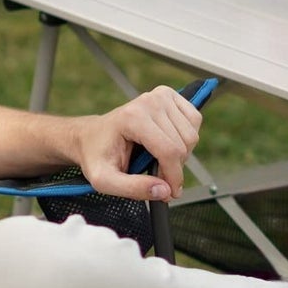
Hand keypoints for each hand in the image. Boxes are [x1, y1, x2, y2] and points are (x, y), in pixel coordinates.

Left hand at [73, 85, 201, 200]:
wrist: (92, 136)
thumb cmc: (97, 156)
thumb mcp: (104, 181)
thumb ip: (133, 189)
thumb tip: (164, 191)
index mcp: (133, 118)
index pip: (169, 151)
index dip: (174, 177)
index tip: (170, 193)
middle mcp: (149, 102)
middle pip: (183, 145)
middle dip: (175, 168)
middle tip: (158, 175)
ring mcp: (160, 95)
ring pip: (191, 135)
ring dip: (181, 154)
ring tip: (159, 159)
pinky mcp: (168, 95)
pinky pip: (195, 119)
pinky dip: (187, 137)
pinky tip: (168, 143)